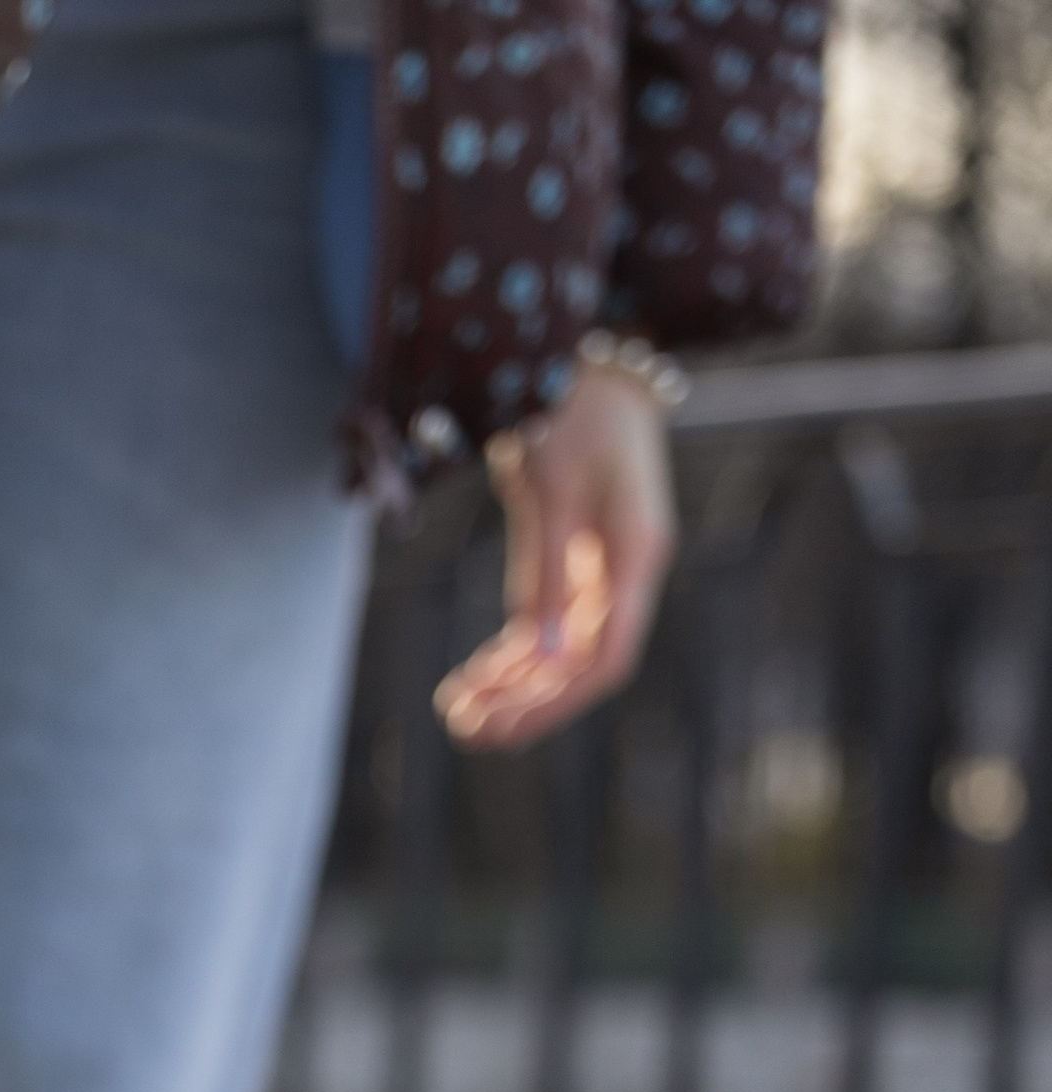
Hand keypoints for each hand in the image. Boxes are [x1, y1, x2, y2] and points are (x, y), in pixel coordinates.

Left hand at [433, 365, 676, 753]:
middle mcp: (626, 573)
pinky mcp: (572, 562)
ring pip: (560, 653)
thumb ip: (550, 572)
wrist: (585, 358)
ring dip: (511, 688)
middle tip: (463, 731)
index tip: (503, 725)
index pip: (607, 656)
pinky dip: (509, 656)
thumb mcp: (552, 488)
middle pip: (581, 665)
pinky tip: (472, 681)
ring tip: (455, 715)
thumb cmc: (572, 407)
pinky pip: (544, 626)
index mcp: (638, 555)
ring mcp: (601, 570)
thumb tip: (546, 656)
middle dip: (525, 704)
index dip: (557, 701)